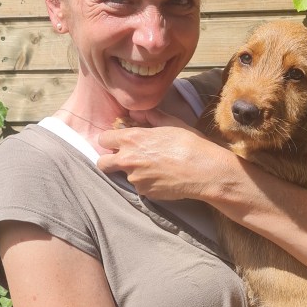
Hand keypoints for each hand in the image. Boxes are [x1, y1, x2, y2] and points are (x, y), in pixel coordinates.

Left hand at [97, 109, 226, 200]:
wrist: (204, 171)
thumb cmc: (190, 143)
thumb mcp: (171, 123)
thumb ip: (150, 117)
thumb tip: (136, 113)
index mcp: (132, 139)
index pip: (103, 139)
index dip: (110, 140)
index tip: (118, 142)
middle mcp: (128, 159)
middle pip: (102, 164)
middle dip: (108, 161)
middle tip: (124, 159)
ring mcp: (135, 178)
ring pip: (124, 176)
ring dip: (134, 172)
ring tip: (155, 168)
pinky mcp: (144, 192)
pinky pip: (140, 187)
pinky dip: (147, 183)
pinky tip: (163, 178)